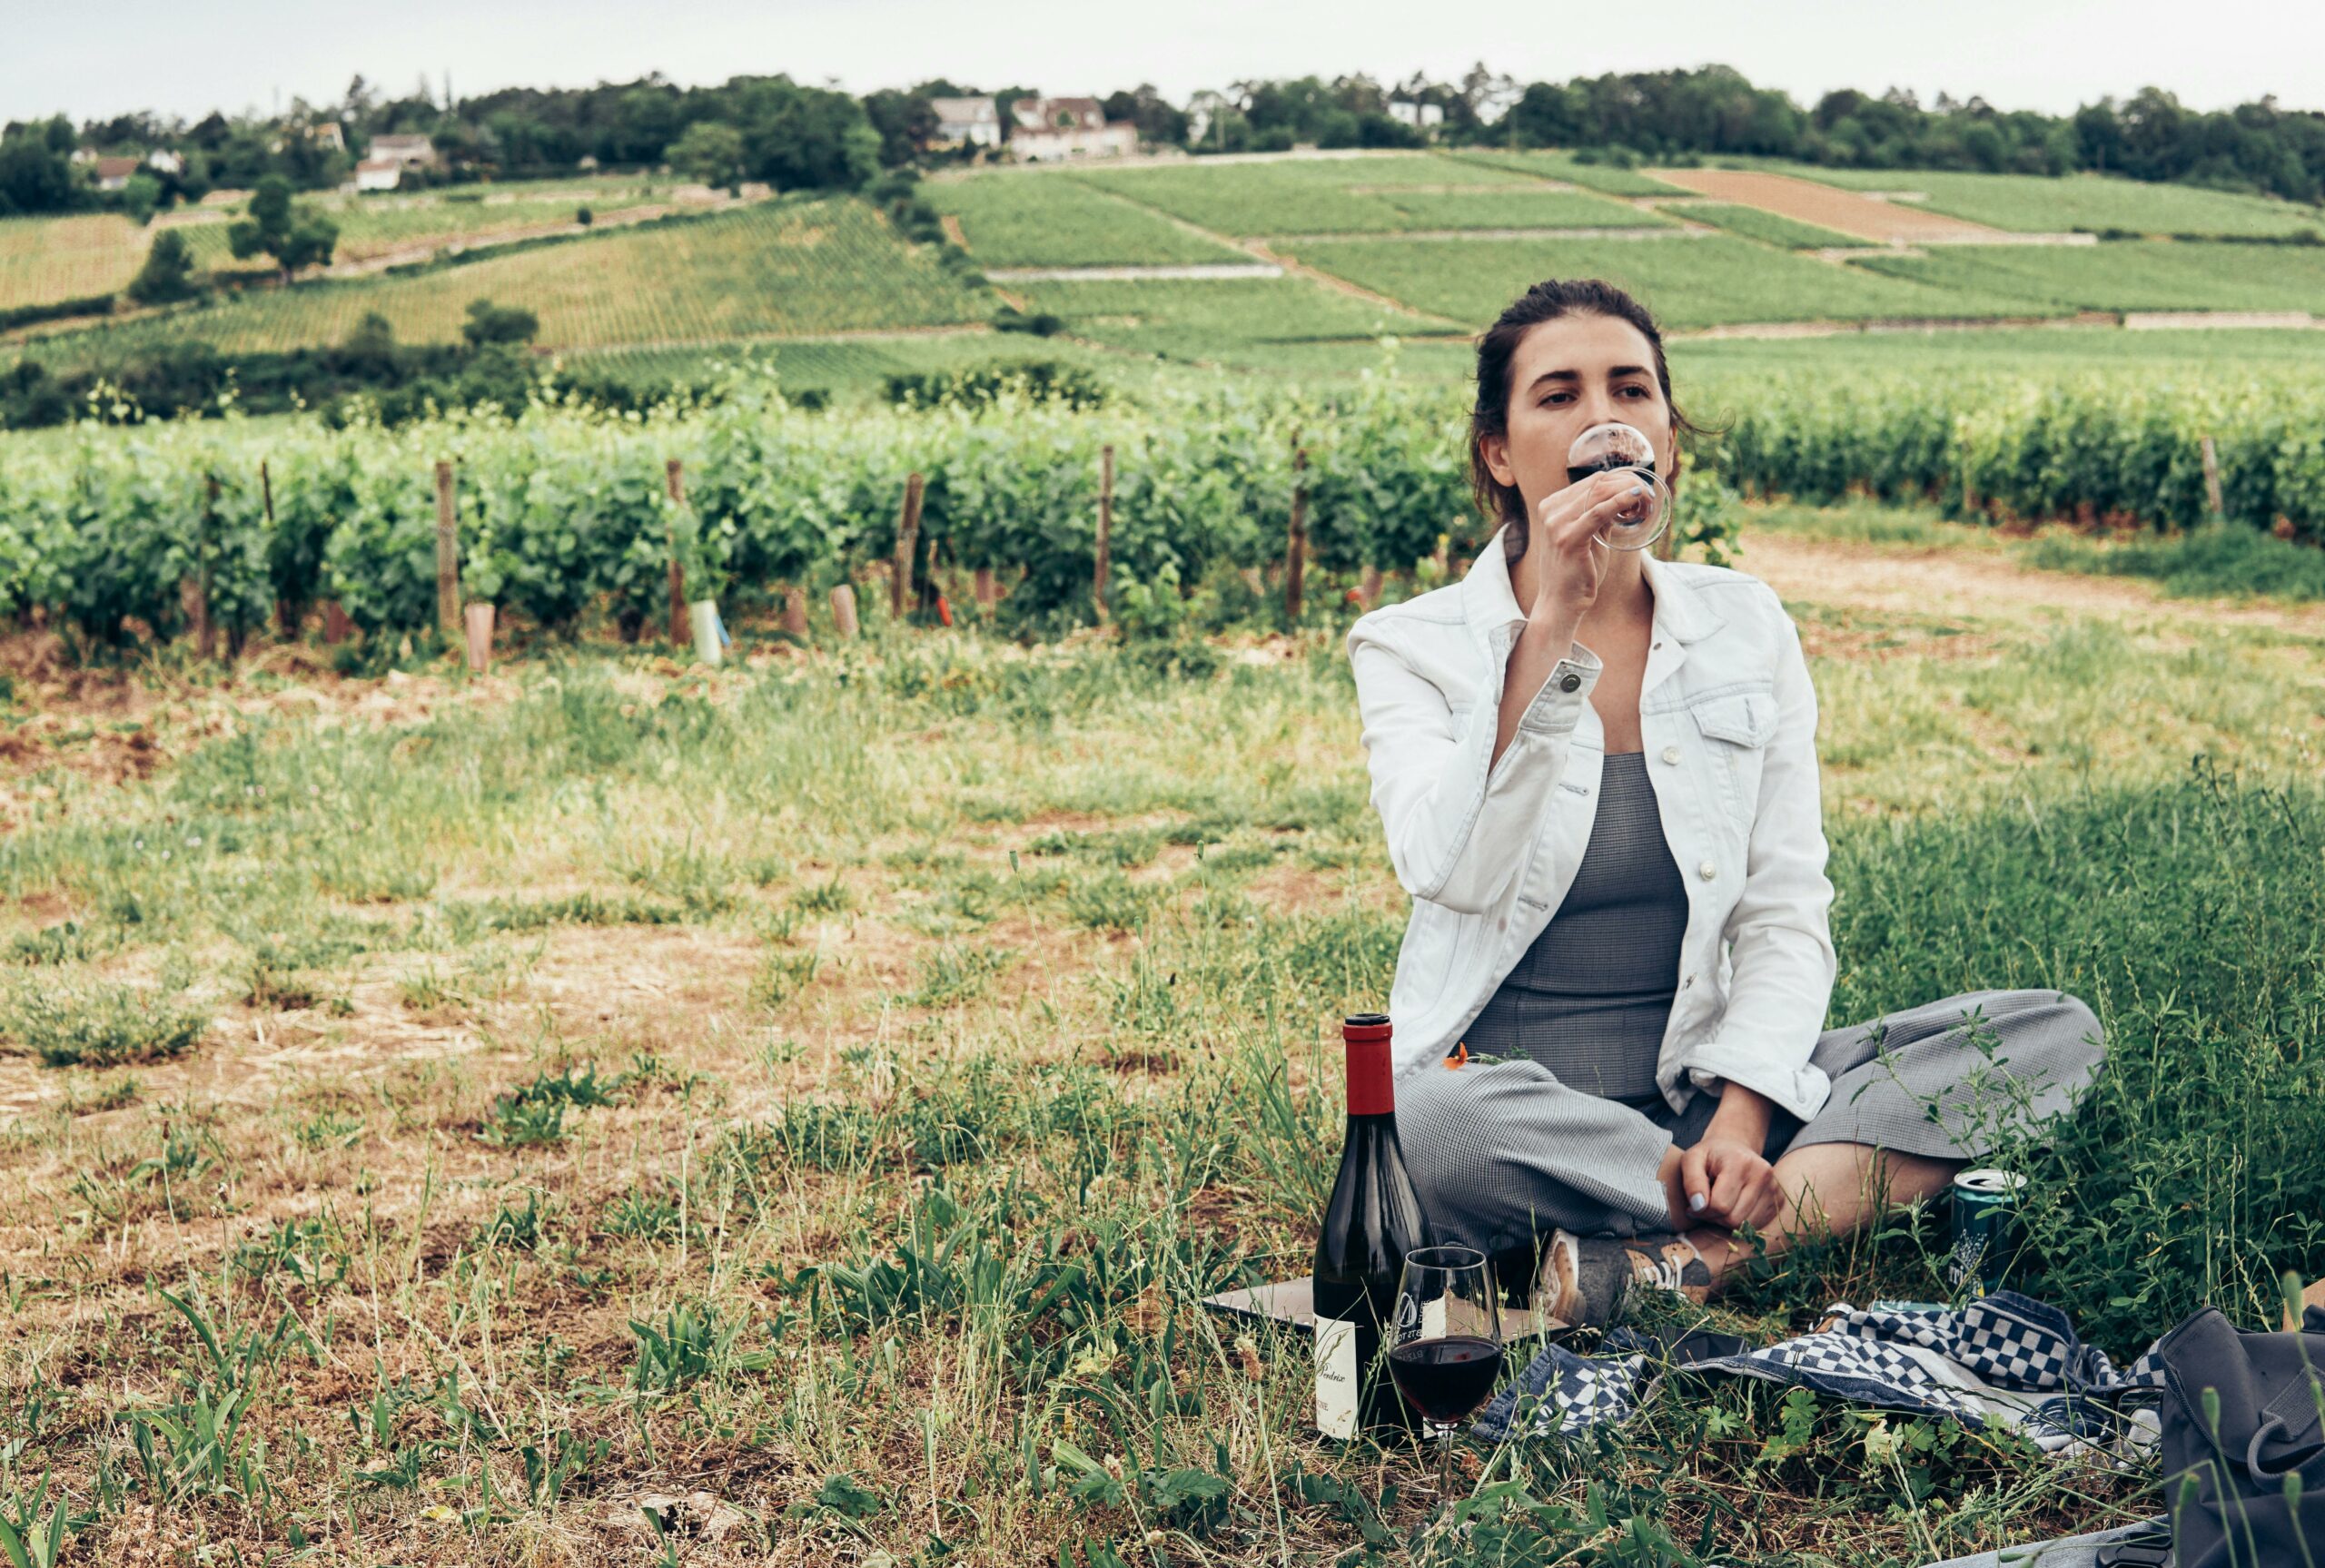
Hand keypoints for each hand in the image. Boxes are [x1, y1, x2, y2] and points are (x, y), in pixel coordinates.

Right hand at [1528, 469, 1656, 627]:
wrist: (1560, 603)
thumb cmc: (1576, 573)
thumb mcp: (1588, 537)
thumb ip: (1599, 517)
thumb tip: (1623, 498)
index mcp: (1551, 507)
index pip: (1591, 481)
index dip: (1620, 479)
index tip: (1640, 488)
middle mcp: (1550, 511)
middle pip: (1596, 483)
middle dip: (1627, 482)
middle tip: (1649, 493)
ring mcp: (1556, 523)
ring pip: (1599, 493)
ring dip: (1628, 491)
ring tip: (1647, 498)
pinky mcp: (1568, 538)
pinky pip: (1598, 513)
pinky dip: (1619, 502)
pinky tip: (1636, 497)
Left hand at [1679, 1136, 1781, 1232]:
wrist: (1734, 1148)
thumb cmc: (1710, 1156)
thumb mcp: (1691, 1160)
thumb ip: (1692, 1182)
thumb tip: (1698, 1206)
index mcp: (1741, 1162)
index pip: (1720, 1205)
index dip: (1702, 1211)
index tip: (1694, 1204)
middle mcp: (1763, 1174)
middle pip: (1734, 1218)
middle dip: (1714, 1217)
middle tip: (1706, 1206)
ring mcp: (1775, 1188)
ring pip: (1746, 1226)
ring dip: (1727, 1221)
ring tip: (1719, 1204)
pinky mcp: (1779, 1200)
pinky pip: (1757, 1225)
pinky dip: (1741, 1222)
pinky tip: (1734, 1206)